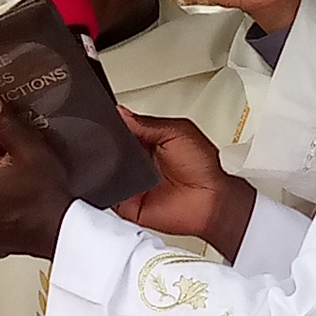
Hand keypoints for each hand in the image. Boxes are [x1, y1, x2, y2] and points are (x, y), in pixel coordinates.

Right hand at [115, 108, 254, 260]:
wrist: (211, 201)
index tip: (106, 117)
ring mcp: (130, 182)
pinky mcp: (126, 203)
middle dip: (106, 143)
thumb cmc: (204, 168)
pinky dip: (104, 189)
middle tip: (110, 140)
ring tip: (116, 161)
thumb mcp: (177, 132)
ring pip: (104, 170)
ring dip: (105, 165)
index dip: (113, 123)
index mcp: (148, 140)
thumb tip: (121, 112)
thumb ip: (147, 123)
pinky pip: (107, 195)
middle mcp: (137, 161)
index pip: (121, 129)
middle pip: (109, 149)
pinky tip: (111, 180)